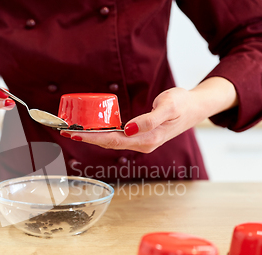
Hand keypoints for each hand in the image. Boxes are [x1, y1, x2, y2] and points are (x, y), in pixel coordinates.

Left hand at [60, 77, 237, 152]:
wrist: (196, 107)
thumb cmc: (182, 104)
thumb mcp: (168, 106)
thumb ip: (149, 119)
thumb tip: (128, 129)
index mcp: (146, 139)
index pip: (112, 140)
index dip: (91, 138)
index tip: (73, 133)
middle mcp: (141, 144)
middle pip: (108, 143)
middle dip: (86, 139)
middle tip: (64, 132)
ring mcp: (141, 142)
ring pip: (111, 142)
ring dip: (92, 138)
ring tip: (73, 132)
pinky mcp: (141, 137)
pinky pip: (117, 137)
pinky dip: (103, 134)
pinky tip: (93, 130)